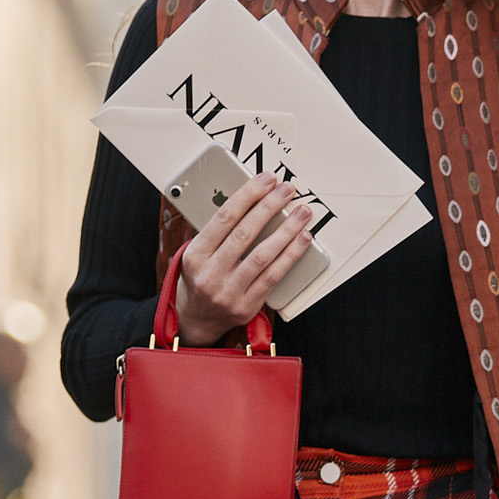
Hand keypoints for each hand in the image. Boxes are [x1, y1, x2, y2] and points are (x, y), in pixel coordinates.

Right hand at [175, 173, 315, 343]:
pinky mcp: (247, 305)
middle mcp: (210, 274)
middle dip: (269, 207)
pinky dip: (291, 255)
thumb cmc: (201, 276)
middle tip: (287, 189)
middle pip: (245, 233)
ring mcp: (228, 292)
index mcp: (195, 255)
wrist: (195, 318)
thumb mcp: (197, 252)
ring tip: (302, 212)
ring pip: (263, 255)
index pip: (224, 217)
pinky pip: (273, 276)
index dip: (248, 195)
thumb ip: (219, 231)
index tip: (266, 179)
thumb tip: (252, 199)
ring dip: (287, 230)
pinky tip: (303, 239)